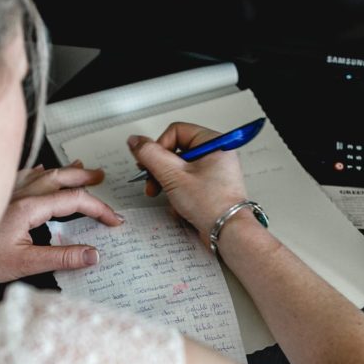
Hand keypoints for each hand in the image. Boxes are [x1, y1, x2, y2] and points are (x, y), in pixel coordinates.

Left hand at [0, 161, 122, 294]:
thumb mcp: (25, 265)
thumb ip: (62, 258)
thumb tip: (91, 255)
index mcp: (29, 207)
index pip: (74, 200)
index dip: (98, 208)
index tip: (113, 220)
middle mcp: (18, 194)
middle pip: (60, 178)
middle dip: (84, 178)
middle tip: (101, 178)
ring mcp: (6, 193)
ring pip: (42, 174)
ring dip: (64, 171)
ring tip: (80, 168)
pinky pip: (22, 176)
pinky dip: (39, 172)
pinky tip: (40, 170)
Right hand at [127, 122, 248, 245]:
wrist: (227, 233)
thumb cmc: (212, 204)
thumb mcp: (173, 176)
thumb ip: (150, 155)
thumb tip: (136, 141)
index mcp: (213, 143)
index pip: (176, 131)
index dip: (160, 146)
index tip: (152, 163)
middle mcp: (215, 155)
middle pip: (175, 152)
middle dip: (161, 170)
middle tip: (153, 182)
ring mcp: (213, 172)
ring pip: (178, 170)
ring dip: (168, 185)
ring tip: (167, 197)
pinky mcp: (209, 188)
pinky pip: (186, 184)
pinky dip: (179, 195)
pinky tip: (180, 207)